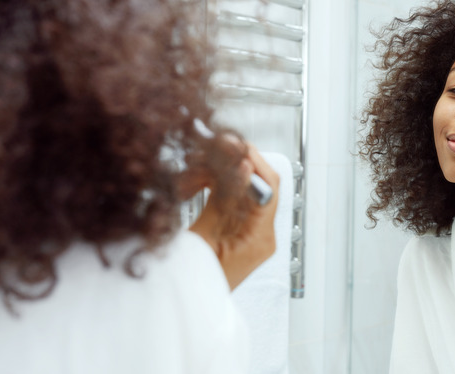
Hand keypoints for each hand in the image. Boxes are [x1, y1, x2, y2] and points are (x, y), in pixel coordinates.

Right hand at [181, 138, 279, 289]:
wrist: (185, 311)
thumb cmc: (193, 287)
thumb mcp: (203, 238)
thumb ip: (224, 200)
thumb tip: (243, 167)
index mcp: (261, 238)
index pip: (269, 187)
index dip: (252, 159)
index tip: (231, 143)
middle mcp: (262, 234)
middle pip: (254, 184)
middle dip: (228, 164)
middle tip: (205, 150)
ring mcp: (250, 233)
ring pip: (238, 189)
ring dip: (213, 176)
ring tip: (189, 176)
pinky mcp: (236, 232)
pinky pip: (228, 201)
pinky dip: (210, 189)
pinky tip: (191, 186)